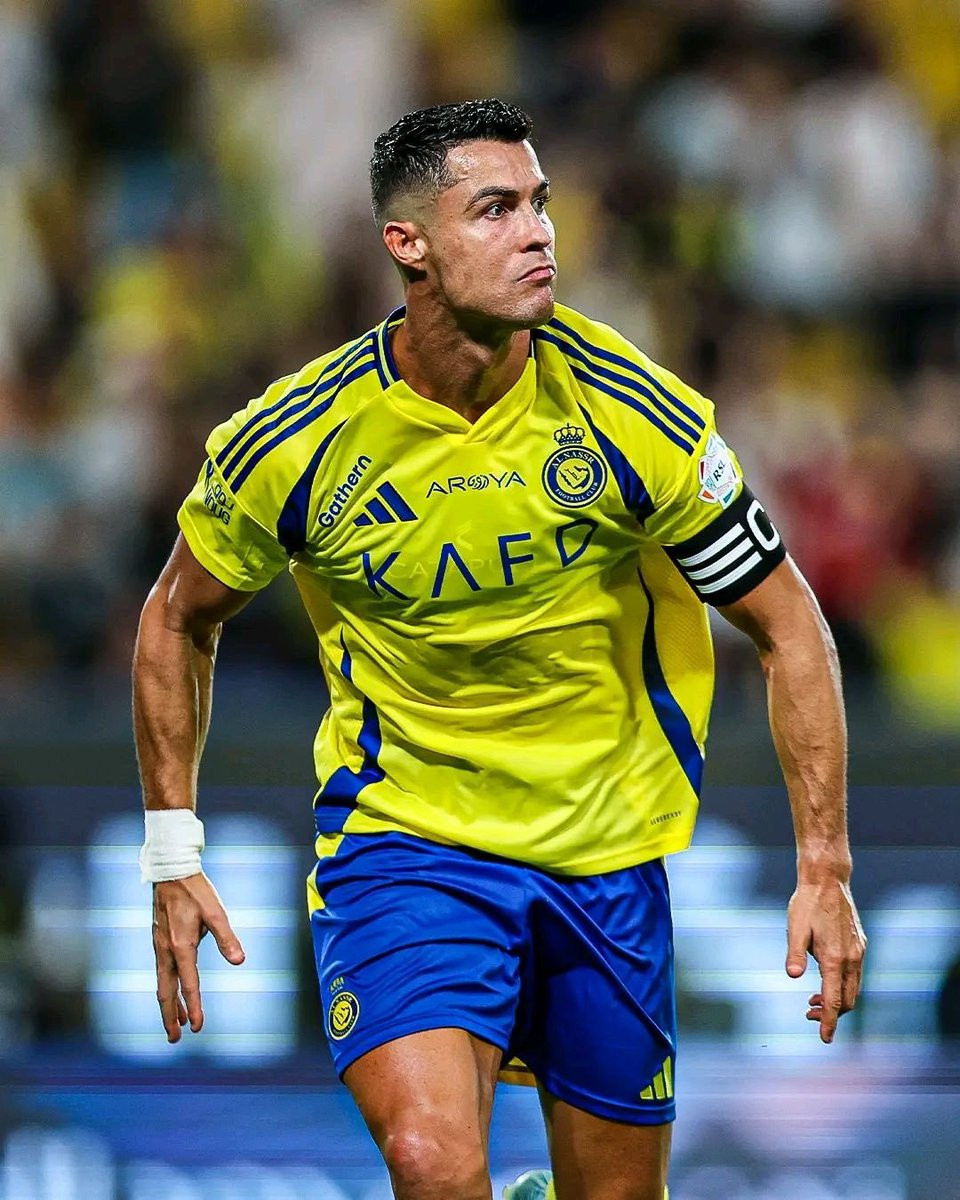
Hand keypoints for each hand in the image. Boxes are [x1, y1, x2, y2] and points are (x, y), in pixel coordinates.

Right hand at [152, 872, 244, 1042]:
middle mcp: (166, 950)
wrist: (170, 871)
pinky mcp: (158, 940)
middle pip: (165, 992)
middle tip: (175, 1039)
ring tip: (175, 1024)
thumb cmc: (196, 890)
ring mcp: (159, 946)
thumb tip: (240, 961)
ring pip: (162, 983)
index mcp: (181, 945)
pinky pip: (162, 971)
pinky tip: (174, 990)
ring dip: (168, 1005)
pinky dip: (167, 986)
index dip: (194, 1006)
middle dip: (170, 1017)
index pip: (189, 984)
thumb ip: (227, 937)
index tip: (198, 1027)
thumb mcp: (216, 912)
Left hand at [786, 877, 865, 1043]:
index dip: (829, 1022)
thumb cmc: (807, 903)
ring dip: (837, 1000)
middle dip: (832, 1013)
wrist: (828, 880)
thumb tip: (793, 976)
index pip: (834, 1000)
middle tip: (809, 1014)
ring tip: (814, 1000)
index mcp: (834, 957)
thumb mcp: (795, 927)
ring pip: (853, 988)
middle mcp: (851, 958)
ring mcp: (858, 951)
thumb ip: (795, 953)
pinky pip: (855, 974)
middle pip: (848, 1000)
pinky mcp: (859, 944)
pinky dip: (842, 985)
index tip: (825, 1039)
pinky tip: (826, 980)